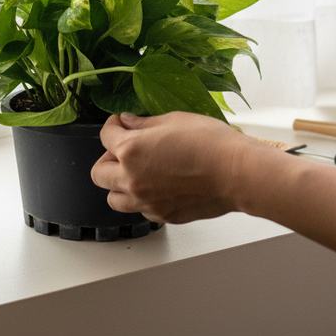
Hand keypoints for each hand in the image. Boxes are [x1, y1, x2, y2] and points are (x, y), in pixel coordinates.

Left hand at [90, 110, 261, 224]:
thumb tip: (128, 122)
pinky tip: (156, 184)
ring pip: (113, 199)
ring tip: (135, 170)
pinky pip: (139, 210)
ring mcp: (146, 202)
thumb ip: (144, 123)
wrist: (236, 173)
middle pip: (99, 172)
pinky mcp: (163, 215)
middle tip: (123, 147)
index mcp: (130, 151)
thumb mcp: (173, 120)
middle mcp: (132, 180)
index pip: (105, 136)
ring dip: (118, 183)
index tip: (120, 123)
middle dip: (107, 156)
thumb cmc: (210, 143)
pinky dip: (141, 198)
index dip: (112, 125)